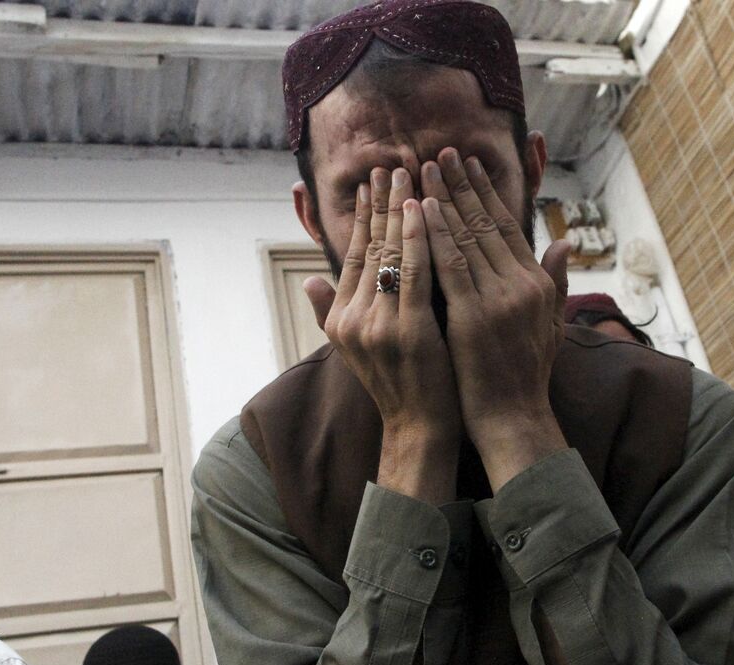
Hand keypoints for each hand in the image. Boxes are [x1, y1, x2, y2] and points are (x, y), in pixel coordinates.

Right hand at [304, 168, 460, 502]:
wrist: (418, 431)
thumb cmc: (400, 388)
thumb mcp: (357, 349)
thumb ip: (330, 312)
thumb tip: (308, 279)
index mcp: (342, 318)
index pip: (352, 255)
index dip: (362, 217)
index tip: (372, 183)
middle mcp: (353, 317)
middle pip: (368, 247)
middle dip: (381, 203)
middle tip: (392, 164)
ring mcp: (378, 324)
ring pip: (389, 254)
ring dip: (400, 210)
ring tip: (410, 174)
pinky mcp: (407, 332)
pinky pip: (412, 276)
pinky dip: (417, 240)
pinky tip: (424, 211)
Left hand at [420, 148, 570, 490]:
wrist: (514, 419)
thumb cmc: (525, 378)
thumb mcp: (550, 326)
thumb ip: (554, 282)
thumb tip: (563, 244)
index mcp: (536, 284)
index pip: (506, 227)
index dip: (484, 193)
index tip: (466, 166)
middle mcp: (522, 285)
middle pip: (484, 223)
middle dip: (459, 186)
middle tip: (438, 153)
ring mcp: (499, 299)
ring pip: (465, 237)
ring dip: (441, 200)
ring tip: (421, 171)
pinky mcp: (474, 317)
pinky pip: (449, 266)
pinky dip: (433, 235)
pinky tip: (417, 211)